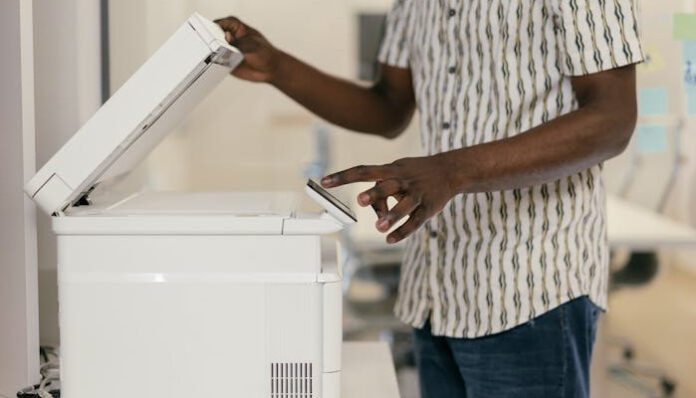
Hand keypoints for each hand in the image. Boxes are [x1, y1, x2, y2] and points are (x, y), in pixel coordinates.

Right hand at [214, 16, 281, 82]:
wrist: (270, 70)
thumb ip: (238, 42)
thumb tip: (226, 37)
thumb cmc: (266, 54)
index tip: (214, 33)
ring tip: (224, 56)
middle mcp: (231, 38)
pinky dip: (217, 63)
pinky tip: (223, 64)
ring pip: (215, 49)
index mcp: (237, 28)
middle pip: (215, 35)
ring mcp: (228, 49)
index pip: (222, 23)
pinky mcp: (227, 61)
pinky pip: (218, 61)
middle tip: (218, 46)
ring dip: (215, 53)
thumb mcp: (253, 45)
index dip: (216, 27)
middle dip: (213, 40)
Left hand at [321, 154, 458, 243]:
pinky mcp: (428, 208)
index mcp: (391, 170)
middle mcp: (403, 180)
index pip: (363, 171)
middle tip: (360, 200)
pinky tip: (390, 239)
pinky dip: (403, 231)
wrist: (450, 170)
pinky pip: (415, 221)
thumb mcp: (397, 174)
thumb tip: (373, 212)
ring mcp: (417, 194)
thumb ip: (382, 193)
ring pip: (404, 205)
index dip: (344, 176)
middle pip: (387, 185)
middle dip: (375, 193)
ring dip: (392, 216)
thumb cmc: (415, 172)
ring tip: (379, 228)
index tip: (324, 181)